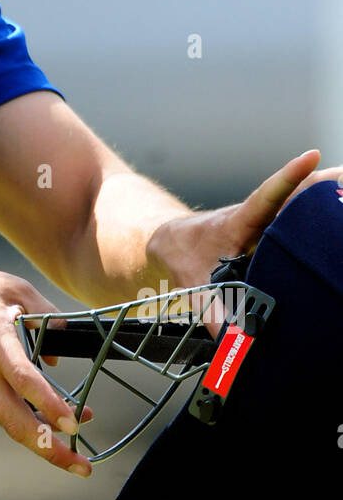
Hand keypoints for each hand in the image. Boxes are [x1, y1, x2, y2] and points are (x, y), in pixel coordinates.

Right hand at [0, 261, 93, 476]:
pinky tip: (35, 408)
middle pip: (16, 423)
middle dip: (51, 451)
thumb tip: (58, 351)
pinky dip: (18, 415)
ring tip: (70, 427)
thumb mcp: (9, 285)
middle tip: (82, 467)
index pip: (24, 381)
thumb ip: (44, 313)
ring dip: (41, 433)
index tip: (73, 423)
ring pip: (8, 422)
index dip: (49, 405)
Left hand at [148, 149, 341, 312]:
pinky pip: (303, 215)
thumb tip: (233, 342)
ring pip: (303, 202)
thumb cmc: (184, 256)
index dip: (289, 177)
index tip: (311, 157)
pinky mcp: (276, 231)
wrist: (172, 243)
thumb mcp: (192, 285)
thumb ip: (213, 313)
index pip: (267, 196)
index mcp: (239, 222)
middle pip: (298, 195)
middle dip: (325, 185)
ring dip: (329, 195)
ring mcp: (270, 222)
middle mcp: (259, 217)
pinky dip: (325, 210)